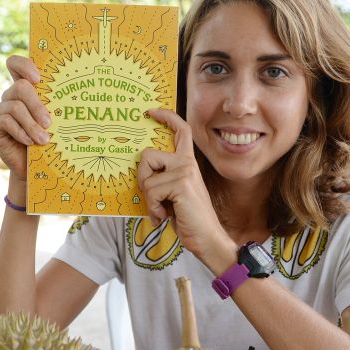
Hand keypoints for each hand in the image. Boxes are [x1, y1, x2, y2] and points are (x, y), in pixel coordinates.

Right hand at [0, 55, 51, 180]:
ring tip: (44, 139)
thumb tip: (77, 98)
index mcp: (25, 90)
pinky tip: (29, 142)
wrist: (34, 167)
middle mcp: (11, 97)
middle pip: (20, 87)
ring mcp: (0, 110)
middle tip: (49, 122)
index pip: (15, 64)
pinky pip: (5, 122)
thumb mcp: (56, 121)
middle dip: (36, 105)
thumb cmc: (49, 141)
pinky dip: (20, 132)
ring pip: (15, 107)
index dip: (24, 65)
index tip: (38, 78)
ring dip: (31, 124)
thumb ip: (57, 106)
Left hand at [137, 109, 230, 261]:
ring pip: (146, 178)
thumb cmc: (189, 219)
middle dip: (142, 179)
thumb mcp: (174, 194)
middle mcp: (187, 163)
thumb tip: (141, 172)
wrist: (207, 238)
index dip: (166, 117)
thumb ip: (163, 179)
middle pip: (147, 155)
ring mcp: (184, 172)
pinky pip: (151, 191)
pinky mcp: (181, 184)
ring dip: (149, 199)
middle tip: (154, 198)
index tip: (151, 112)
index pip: (181, 130)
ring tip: (163, 210)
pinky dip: (154, 208)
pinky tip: (166, 216)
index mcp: (188, 163)